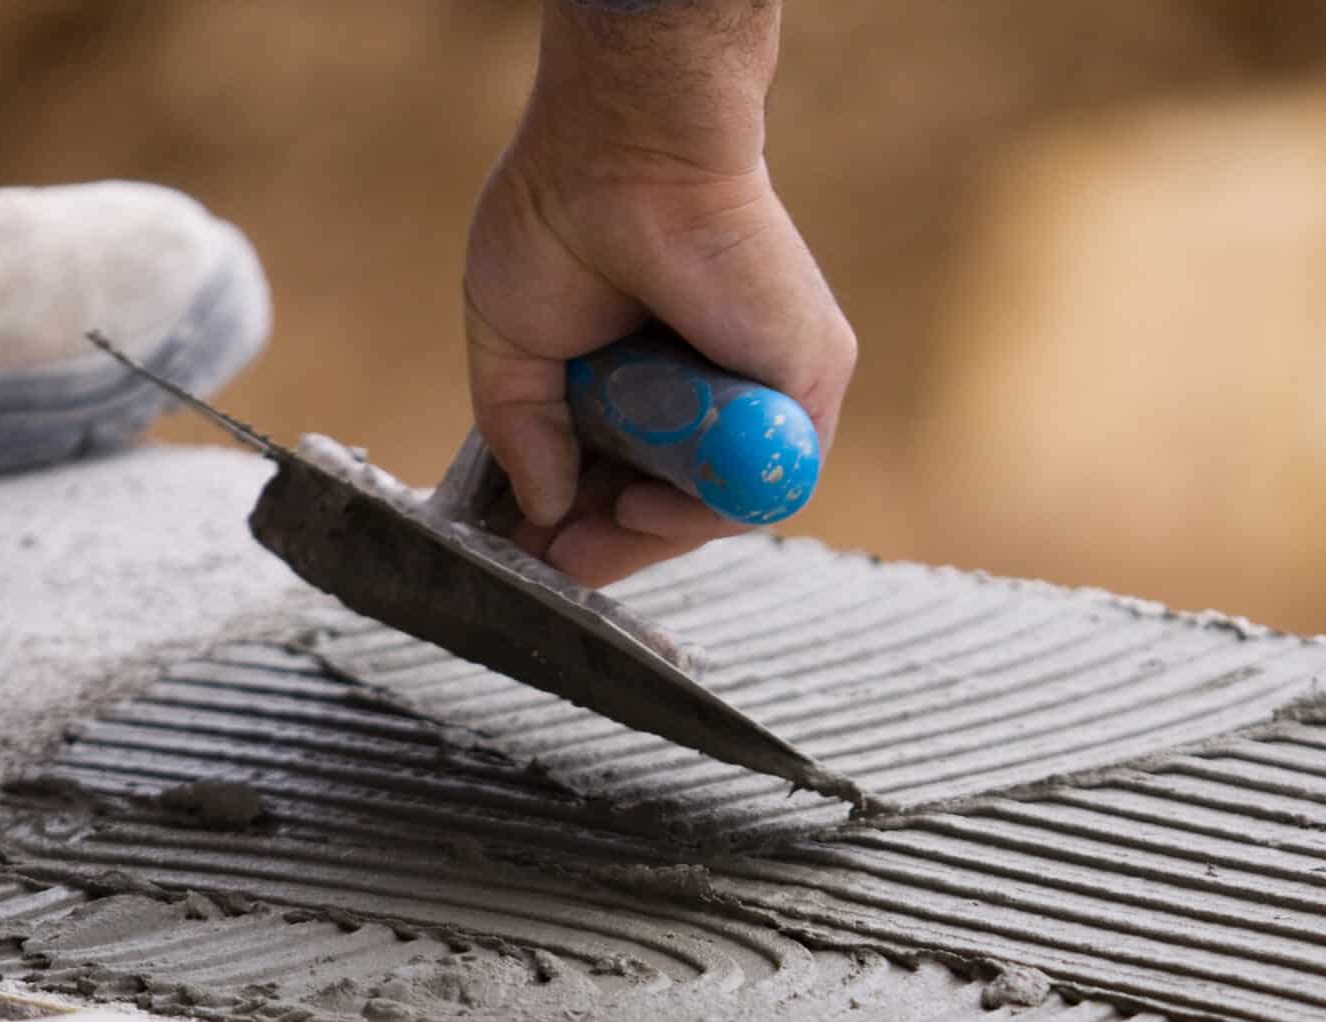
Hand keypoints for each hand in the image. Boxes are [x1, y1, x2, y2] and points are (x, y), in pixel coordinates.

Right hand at [463, 11, 855, 586]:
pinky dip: (704, 507)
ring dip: (655, 534)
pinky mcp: (810, 378)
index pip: (633, 475)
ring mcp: (770, 386)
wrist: (623, 150)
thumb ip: (524, 432)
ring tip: (591, 539)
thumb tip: (539, 510)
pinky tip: (642, 504)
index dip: (587, 522)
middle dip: (617, 544)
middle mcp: (716, 384)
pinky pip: (768, 477)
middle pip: (682, 500)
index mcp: (652, 374)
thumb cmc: (561, 219)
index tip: (536, 553)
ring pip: (725, 500)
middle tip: (559, 568)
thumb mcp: (515, 346)